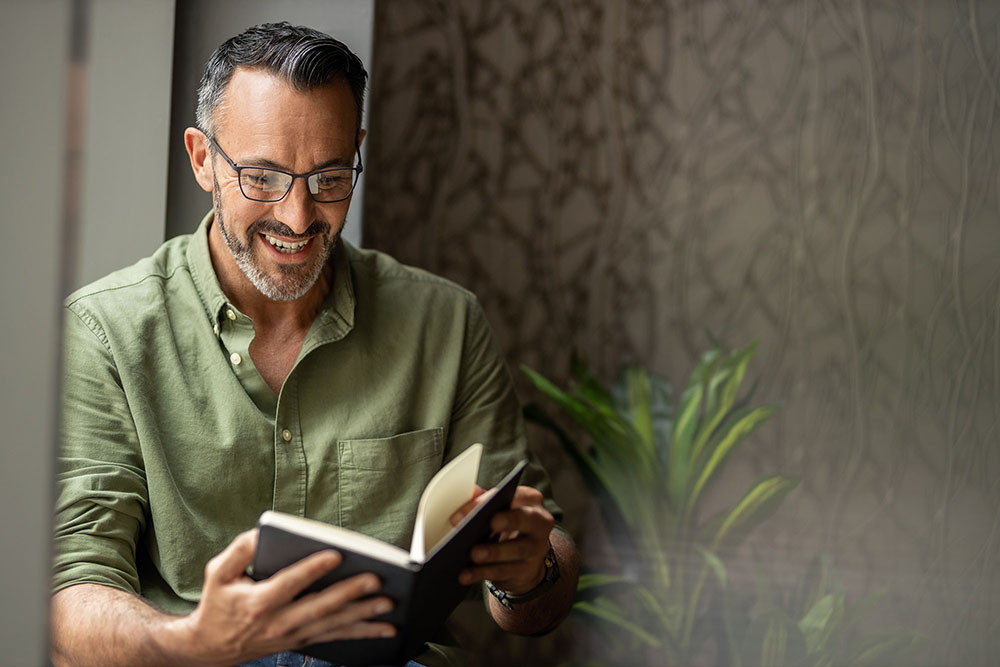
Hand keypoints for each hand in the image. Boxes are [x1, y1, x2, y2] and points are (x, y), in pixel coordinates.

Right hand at [172, 529, 395, 664]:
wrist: (211, 647)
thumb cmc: (218, 604)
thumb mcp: (218, 572)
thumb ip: (240, 550)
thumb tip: (262, 533)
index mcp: (260, 602)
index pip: (290, 583)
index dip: (313, 568)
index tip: (335, 554)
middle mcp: (279, 622)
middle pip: (320, 606)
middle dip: (350, 593)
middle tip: (375, 579)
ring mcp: (294, 635)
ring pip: (334, 625)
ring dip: (363, 615)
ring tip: (388, 603)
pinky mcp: (303, 641)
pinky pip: (336, 637)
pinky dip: (362, 633)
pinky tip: (385, 629)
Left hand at [450, 485, 554, 594]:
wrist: (524, 558)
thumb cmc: (506, 526)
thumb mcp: (497, 510)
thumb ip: (483, 500)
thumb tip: (467, 493)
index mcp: (530, 501)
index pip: (516, 495)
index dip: (495, 500)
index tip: (475, 507)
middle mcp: (539, 523)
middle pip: (526, 519)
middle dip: (509, 520)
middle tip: (490, 523)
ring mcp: (536, 548)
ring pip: (517, 549)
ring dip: (494, 552)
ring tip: (473, 554)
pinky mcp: (528, 571)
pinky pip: (505, 572)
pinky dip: (483, 573)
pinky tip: (466, 574)